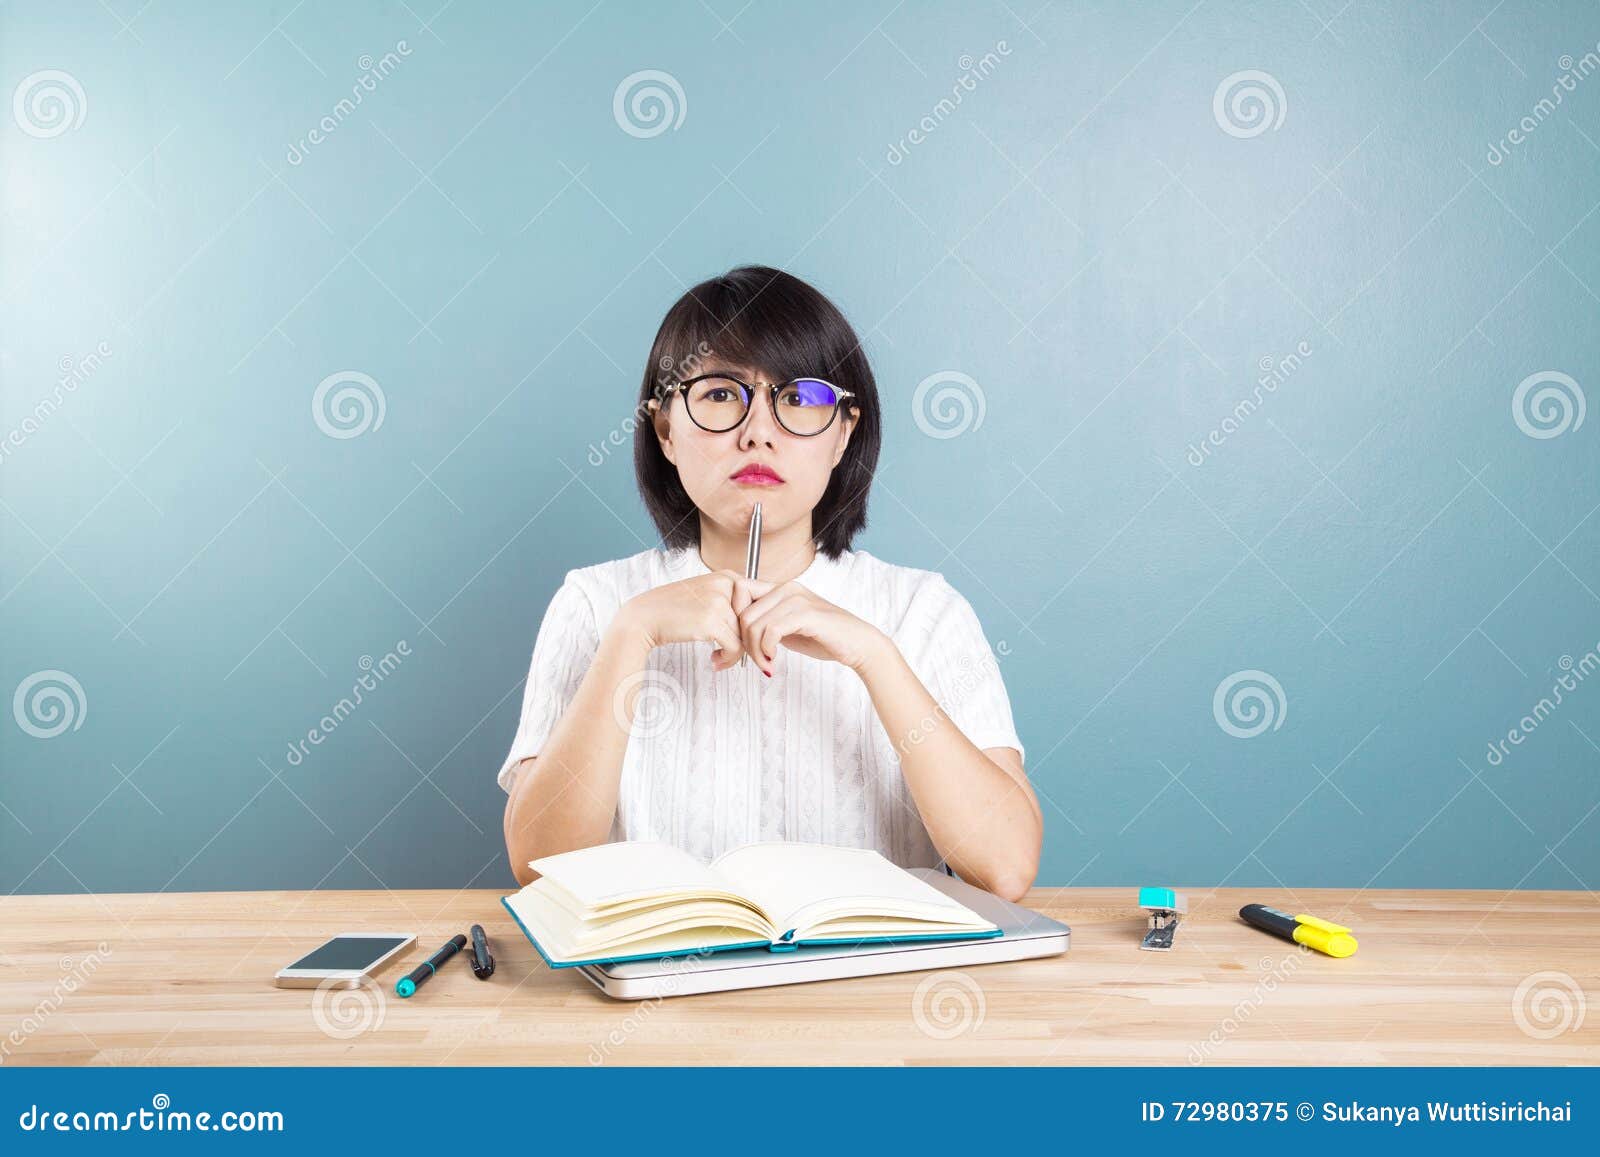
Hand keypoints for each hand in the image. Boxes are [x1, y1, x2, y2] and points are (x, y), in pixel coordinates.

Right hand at [614, 570, 751, 666]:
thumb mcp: (705, 595)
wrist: (644, 618)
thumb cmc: (672, 610)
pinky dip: (728, 659)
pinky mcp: (711, 621)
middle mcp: (725, 585)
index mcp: (726, 576)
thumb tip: (757, 621)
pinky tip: (715, 661)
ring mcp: (719, 602)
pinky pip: (735, 647)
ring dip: (736, 653)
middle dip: (749, 640)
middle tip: (736, 653)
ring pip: (746, 635)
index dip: (757, 624)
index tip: (749, 638)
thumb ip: (731, 602)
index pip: (759, 601)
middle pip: (755, 619)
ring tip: (720, 658)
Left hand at [732, 578, 886, 675]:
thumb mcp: (787, 628)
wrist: (857, 645)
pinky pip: (770, 632)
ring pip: (753, 625)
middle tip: (755, 661)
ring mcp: (797, 599)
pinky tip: (774, 661)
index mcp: (781, 588)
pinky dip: (767, 651)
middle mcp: (787, 588)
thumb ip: (765, 624)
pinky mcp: (806, 614)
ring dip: (755, 652)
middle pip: (742, 613)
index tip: (740, 642)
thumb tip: (737, 633)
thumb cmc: (824, 638)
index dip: (733, 617)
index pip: (740, 589)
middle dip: (743, 643)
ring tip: (767, 665)